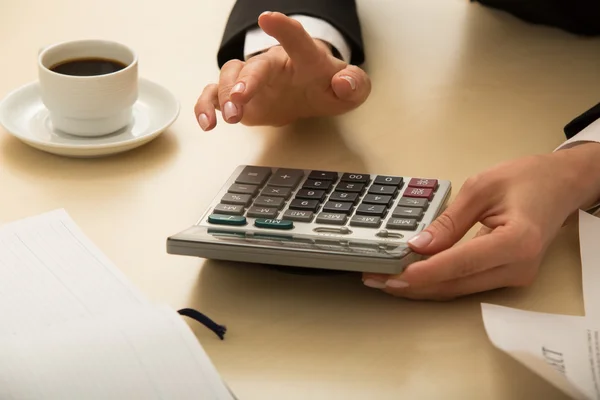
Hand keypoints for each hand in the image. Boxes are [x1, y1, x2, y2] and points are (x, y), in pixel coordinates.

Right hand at [194, 12, 370, 130]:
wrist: (308, 95)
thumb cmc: (326, 87)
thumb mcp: (352, 89)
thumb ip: (355, 85)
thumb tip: (342, 83)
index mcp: (304, 58)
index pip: (296, 39)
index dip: (284, 29)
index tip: (269, 18)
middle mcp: (273, 63)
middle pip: (257, 64)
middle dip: (247, 79)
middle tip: (242, 98)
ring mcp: (251, 78)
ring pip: (230, 76)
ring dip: (226, 95)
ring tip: (230, 118)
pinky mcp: (237, 96)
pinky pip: (214, 95)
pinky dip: (206, 106)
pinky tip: (207, 122)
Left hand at [363, 143, 599, 300]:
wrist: (561, 185)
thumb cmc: (527, 179)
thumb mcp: (482, 187)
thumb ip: (449, 221)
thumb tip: (418, 245)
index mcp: (516, 241)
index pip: (461, 263)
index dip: (425, 271)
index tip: (393, 274)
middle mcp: (517, 267)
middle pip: (455, 285)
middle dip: (412, 285)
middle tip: (375, 278)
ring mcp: (514, 276)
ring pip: (458, 289)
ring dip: (420, 287)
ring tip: (384, 279)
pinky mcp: (506, 276)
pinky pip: (465, 283)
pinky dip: (437, 281)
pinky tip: (411, 275)